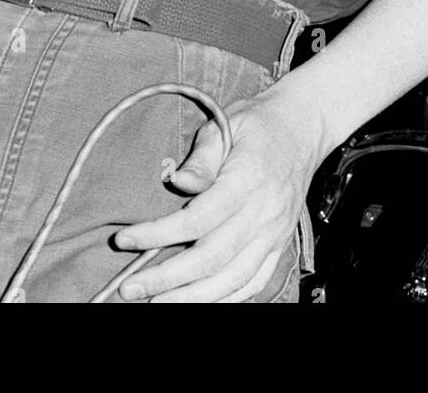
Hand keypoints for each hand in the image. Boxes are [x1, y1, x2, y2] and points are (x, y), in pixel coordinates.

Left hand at [114, 79, 318, 302]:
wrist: (302, 129)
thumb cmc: (257, 124)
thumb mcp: (225, 124)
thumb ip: (201, 158)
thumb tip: (177, 183)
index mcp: (247, 180)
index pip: (198, 218)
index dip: (158, 234)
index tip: (124, 240)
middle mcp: (263, 214)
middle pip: (212, 258)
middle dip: (167, 278)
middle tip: (129, 288)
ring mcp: (274, 234)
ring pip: (233, 279)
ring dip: (192, 298)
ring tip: (157, 302)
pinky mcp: (279, 244)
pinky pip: (254, 283)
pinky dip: (226, 299)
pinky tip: (197, 302)